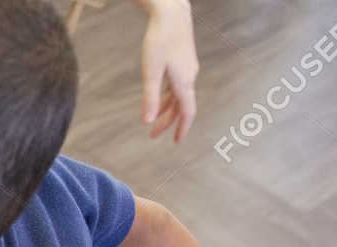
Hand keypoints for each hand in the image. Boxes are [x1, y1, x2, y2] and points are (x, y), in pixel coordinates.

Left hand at [138, 0, 197, 140]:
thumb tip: (147, 122)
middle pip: (180, 106)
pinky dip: (167, 96)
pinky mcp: (183, 61)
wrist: (172, 13)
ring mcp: (187, 69)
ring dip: (166, 109)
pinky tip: (158, 98)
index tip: (176, 142)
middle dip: (167, 122)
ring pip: (178, 96)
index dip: (182, 129)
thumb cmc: (160, 40)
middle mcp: (189, 77)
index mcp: (184, 82)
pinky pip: (176, 85)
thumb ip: (150, 97)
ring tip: (152, 120)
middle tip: (153, 135)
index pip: (187, 112)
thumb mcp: (151, 71)